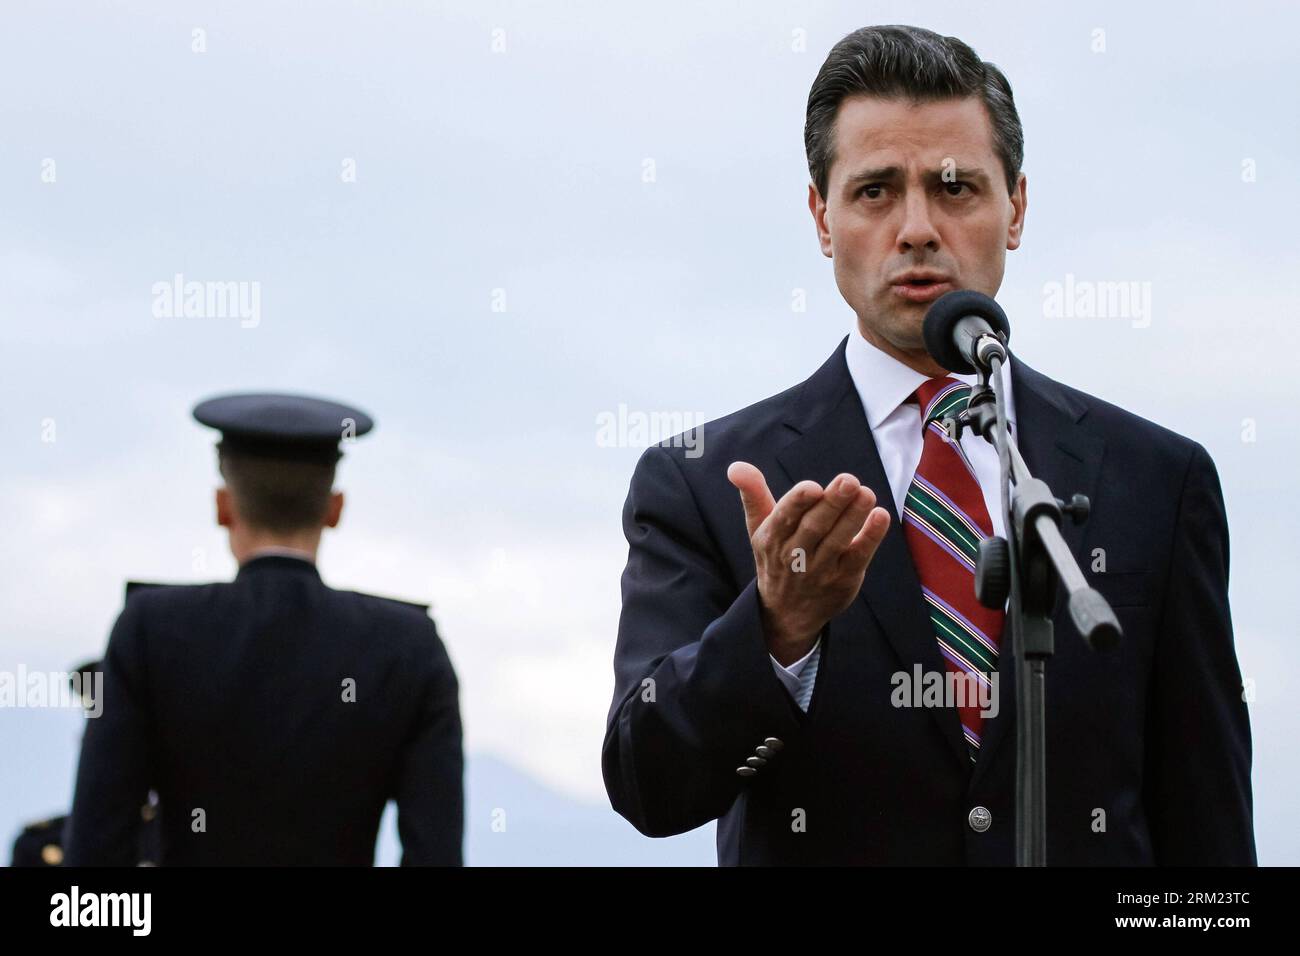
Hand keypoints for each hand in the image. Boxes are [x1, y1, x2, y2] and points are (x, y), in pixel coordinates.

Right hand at [727, 461, 890, 664]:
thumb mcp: (758, 528)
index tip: (812, 487)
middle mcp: (794, 555)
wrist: (786, 612)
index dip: (798, 502)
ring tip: (866, 493)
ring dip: (853, 517)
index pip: (784, 517)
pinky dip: (870, 538)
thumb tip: (736, 466)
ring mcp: (820, 569)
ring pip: (837, 541)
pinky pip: (858, 557)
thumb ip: (753, 494)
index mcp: (772, 538)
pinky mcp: (843, 579)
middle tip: (850, 480)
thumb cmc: (775, 557)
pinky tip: (880, 517)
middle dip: (832, 503)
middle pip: (814, 527)